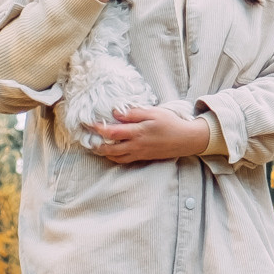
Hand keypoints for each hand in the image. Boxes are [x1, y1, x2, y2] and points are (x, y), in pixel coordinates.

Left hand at [93, 104, 211, 164]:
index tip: (89, 124)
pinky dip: (115, 157)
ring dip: (105, 153)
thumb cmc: (171, 123)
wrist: (186, 140)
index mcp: (137, 132)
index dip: (98, 129)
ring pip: (116, 157)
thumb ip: (133, 113)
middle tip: (88, 140)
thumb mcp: (153, 112)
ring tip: (97, 146)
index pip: (111, 132)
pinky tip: (112, 152)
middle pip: (110, 149)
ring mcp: (139, 153)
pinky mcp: (143, 157)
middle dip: (97, 146)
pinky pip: (125, 160)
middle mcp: (136, 145)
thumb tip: (116, 113)